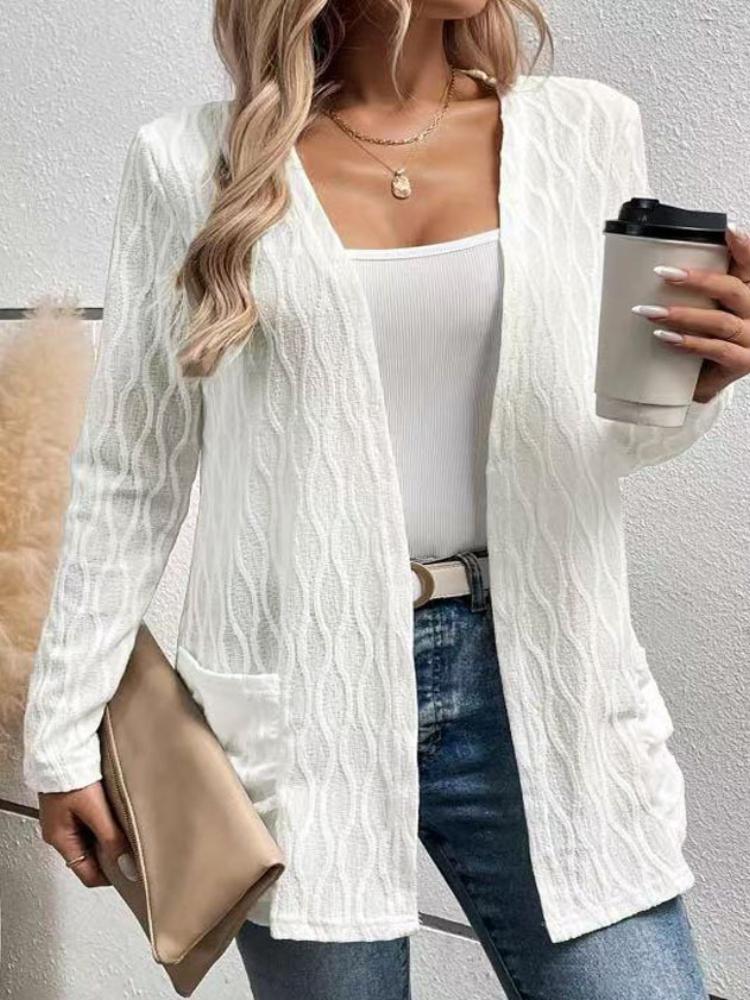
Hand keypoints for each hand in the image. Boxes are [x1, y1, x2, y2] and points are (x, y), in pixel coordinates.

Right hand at [38, 781, 135, 887]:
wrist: (63, 746)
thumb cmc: (70, 776)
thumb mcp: (95, 811)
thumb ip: (112, 839)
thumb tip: (127, 867)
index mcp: (60, 839)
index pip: (87, 874)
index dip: (110, 877)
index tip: (131, 873)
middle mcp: (61, 831)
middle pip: (91, 858)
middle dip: (112, 857)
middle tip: (136, 851)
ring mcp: (66, 817)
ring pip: (93, 839)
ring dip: (111, 838)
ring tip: (131, 831)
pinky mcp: (74, 803)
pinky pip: (93, 823)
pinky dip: (107, 823)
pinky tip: (120, 815)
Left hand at [632, 224, 749, 402]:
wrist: (705, 383)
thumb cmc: (705, 340)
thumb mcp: (704, 308)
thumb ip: (694, 288)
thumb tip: (660, 264)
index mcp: (749, 292)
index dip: (744, 246)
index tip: (727, 229)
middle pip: (732, 289)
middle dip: (697, 280)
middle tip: (663, 274)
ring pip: (720, 321)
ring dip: (682, 314)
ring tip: (650, 312)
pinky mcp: (742, 362)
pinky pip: (716, 350)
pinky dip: (689, 343)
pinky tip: (666, 337)